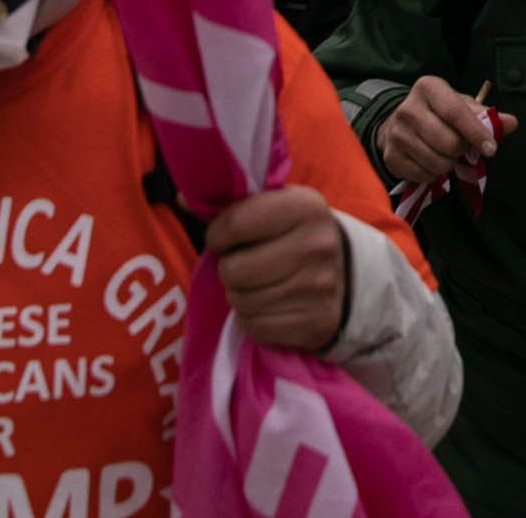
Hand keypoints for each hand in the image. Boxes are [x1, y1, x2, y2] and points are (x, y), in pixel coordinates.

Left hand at [208, 187, 348, 351]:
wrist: (344, 272)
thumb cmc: (293, 234)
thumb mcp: (273, 207)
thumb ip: (230, 202)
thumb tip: (180, 197)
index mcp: (306, 207)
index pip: (235, 224)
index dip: (217, 235)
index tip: (223, 238)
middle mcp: (317, 245)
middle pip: (234, 270)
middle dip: (229, 269)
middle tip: (243, 265)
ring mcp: (320, 288)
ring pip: (241, 302)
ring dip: (239, 296)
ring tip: (256, 285)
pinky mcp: (316, 324)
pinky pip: (255, 327)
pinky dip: (252, 319)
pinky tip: (267, 305)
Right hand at [378, 74, 517, 187]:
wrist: (400, 123)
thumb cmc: (438, 113)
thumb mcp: (461, 106)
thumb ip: (486, 116)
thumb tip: (512, 123)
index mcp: (428, 88)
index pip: (456, 113)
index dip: (476, 133)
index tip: (492, 148)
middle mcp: (407, 108)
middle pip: (448, 143)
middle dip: (461, 151)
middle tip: (460, 147)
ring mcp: (395, 134)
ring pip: (437, 163)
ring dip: (449, 164)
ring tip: (444, 153)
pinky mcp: (390, 156)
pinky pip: (424, 176)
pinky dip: (434, 174)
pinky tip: (430, 161)